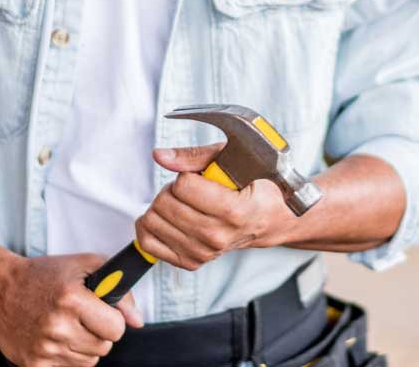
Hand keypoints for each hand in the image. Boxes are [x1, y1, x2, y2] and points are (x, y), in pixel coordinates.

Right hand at [0, 253, 141, 366]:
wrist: (1, 289)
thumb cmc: (45, 275)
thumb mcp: (86, 266)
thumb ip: (119, 290)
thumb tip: (137, 321)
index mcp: (72, 299)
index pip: (116, 329)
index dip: (114, 320)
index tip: (104, 313)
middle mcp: (57, 326)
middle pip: (104, 348)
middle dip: (99, 334)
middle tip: (83, 318)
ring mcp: (44, 348)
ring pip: (89, 363)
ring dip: (84, 347)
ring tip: (68, 327)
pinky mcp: (33, 365)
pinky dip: (67, 358)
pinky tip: (56, 340)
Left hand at [134, 142, 291, 269]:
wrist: (270, 221)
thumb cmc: (255, 188)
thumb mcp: (234, 160)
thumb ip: (195, 156)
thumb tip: (160, 156)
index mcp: (232, 211)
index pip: (182, 186)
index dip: (187, 174)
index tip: (200, 177)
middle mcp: (216, 236)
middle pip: (164, 203)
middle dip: (172, 188)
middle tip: (190, 189)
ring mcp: (203, 252)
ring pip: (153, 221)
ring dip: (163, 206)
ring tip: (183, 203)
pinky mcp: (191, 262)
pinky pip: (148, 243)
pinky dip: (151, 226)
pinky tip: (166, 217)